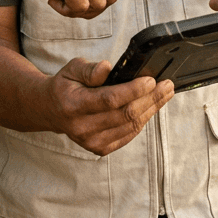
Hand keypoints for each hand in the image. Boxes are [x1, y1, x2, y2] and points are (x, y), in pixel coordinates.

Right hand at [43, 57, 174, 155]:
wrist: (51, 111)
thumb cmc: (65, 86)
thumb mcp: (71, 69)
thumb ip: (89, 69)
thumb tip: (107, 68)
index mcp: (74, 105)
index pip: (109, 100)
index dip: (133, 90)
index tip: (151, 80)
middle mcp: (82, 127)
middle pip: (125, 114)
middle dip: (150, 98)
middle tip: (167, 85)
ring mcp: (92, 141)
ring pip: (131, 126)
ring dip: (152, 109)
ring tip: (165, 94)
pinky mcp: (100, 149)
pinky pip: (128, 135)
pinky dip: (143, 120)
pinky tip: (152, 107)